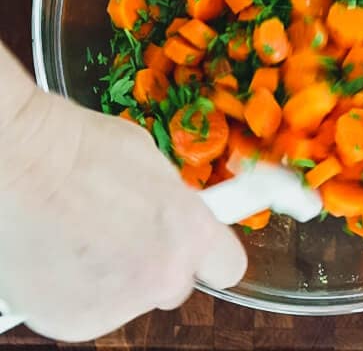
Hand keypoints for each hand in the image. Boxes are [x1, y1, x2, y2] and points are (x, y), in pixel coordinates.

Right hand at [0, 44, 245, 341]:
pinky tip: (64, 254)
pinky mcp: (75, 323)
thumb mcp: (153, 165)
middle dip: (158, 262)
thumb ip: (174, 204)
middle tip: (128, 233)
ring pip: (131, 297)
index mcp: (190, 233)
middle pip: (175, 284)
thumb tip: (178, 214)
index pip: (228, 266)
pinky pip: (91, 308)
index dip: (213, 255)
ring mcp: (118, 305)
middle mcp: (162, 276)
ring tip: (84, 235)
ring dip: (117, 276)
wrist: (22, 164)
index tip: (203, 249)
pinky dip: (80, 290)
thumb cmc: (84, 151)